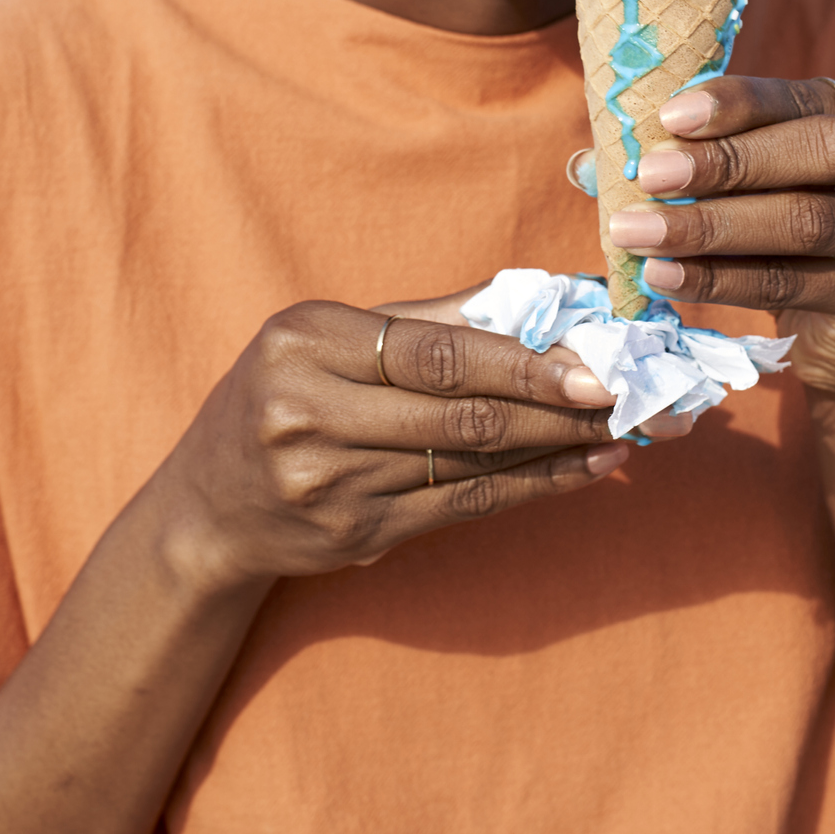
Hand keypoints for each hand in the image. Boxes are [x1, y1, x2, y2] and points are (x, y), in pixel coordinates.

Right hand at [165, 301, 626, 589]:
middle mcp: (309, 415)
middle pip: (458, 414)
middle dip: (555, 407)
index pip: (432, 353)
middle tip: (626, 396)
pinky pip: (463, 508)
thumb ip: (427, 317)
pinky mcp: (356, 537)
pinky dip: (531, 487)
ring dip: (556, 449)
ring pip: (470, 465)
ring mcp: (330, 485)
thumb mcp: (326, 338)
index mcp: (304, 344)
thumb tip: (540, 296)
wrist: (208, 508)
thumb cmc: (283, 395)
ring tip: (620, 431)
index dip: (518, 362)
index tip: (589, 363)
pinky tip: (580, 470)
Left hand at [608, 75, 834, 405]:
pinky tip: (667, 276)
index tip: (668, 116)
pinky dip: (724, 278)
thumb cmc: (803, 234)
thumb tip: (594, 157)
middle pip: (824, 151)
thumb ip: (715, 151)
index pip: (809, 96)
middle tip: (647, 174)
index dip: (739, 104)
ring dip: (711, 225)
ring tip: (637, 230)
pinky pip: (797, 281)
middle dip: (727, 163)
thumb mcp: (777, 177)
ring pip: (807, 220)